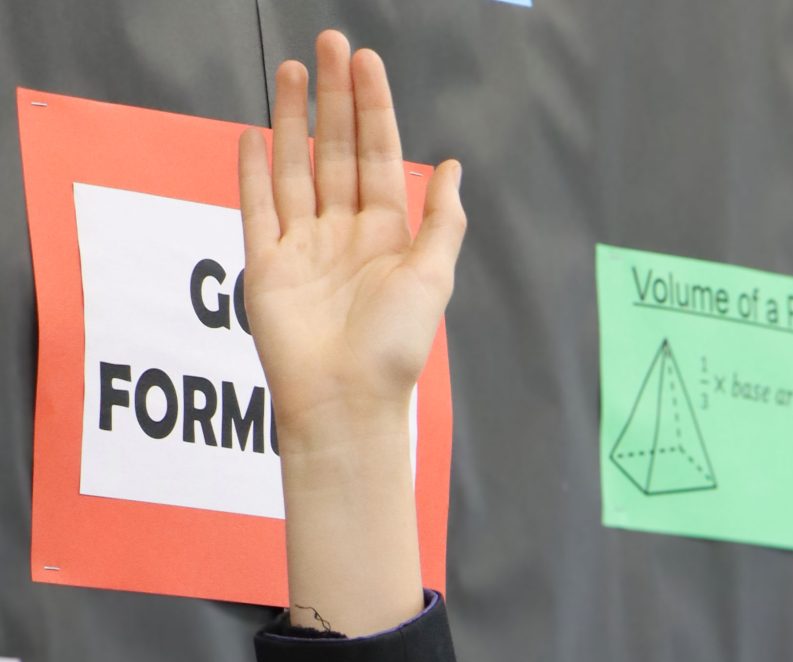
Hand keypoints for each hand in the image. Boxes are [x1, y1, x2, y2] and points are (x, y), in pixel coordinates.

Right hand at [237, 28, 465, 450]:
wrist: (345, 401)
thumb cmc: (394, 350)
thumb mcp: (433, 279)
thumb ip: (443, 222)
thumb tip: (452, 167)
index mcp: (386, 238)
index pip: (376, 156)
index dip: (372, 108)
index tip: (364, 60)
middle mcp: (343, 236)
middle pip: (335, 151)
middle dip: (333, 97)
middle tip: (328, 43)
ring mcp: (302, 248)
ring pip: (296, 168)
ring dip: (294, 119)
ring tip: (293, 69)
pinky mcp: (267, 266)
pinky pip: (258, 207)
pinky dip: (254, 169)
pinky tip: (255, 132)